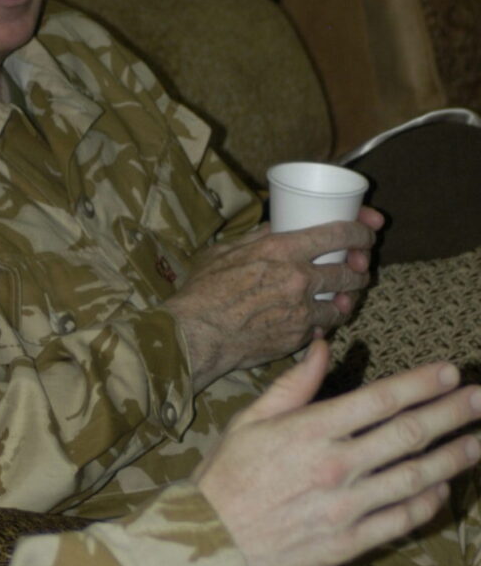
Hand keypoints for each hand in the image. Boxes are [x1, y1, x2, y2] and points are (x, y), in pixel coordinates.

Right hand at [170, 210, 380, 390]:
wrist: (196, 335)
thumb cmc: (203, 291)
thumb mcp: (224, 251)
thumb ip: (257, 237)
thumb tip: (278, 226)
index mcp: (282, 250)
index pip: (340, 235)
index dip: (362, 231)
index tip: (368, 232)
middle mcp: (299, 279)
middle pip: (350, 271)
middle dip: (361, 268)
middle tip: (359, 266)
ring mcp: (301, 312)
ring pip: (343, 304)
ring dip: (348, 298)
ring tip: (344, 295)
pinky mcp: (298, 338)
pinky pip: (323, 329)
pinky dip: (324, 323)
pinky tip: (318, 319)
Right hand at [192, 337, 480, 565]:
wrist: (207, 545)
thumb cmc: (223, 479)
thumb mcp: (247, 422)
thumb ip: (291, 386)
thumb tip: (324, 348)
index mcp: (310, 431)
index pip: (380, 399)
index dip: (421, 384)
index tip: (451, 373)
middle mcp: (335, 466)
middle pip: (408, 434)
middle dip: (453, 414)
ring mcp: (345, 507)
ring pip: (415, 477)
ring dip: (454, 457)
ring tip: (478, 442)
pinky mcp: (348, 542)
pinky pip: (400, 519)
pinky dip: (428, 503)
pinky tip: (443, 489)